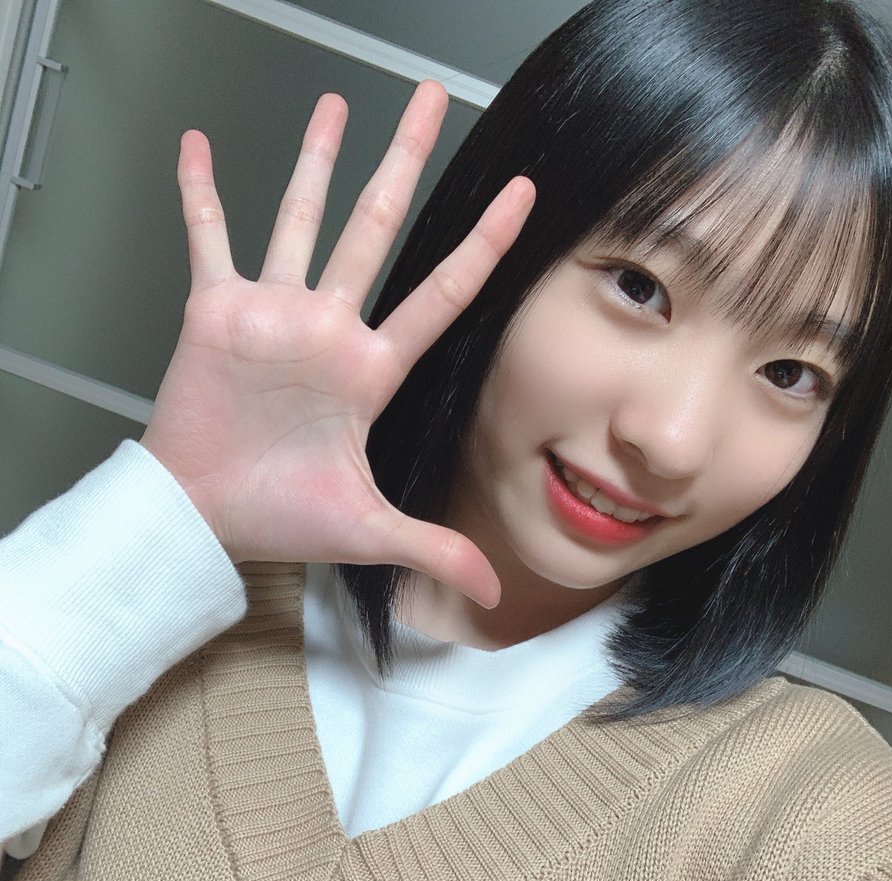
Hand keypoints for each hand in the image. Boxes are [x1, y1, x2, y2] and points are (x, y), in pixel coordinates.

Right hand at [139, 81, 534, 607]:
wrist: (204, 516)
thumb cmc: (277, 516)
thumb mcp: (366, 529)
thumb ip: (433, 548)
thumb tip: (494, 594)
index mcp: (370, 368)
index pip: (443, 292)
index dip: (485, 243)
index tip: (523, 196)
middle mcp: (328, 328)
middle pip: (376, 227)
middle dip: (405, 161)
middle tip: (431, 101)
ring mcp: (274, 314)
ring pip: (300, 217)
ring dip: (315, 161)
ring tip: (335, 104)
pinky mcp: (217, 312)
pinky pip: (209, 239)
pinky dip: (199, 194)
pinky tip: (194, 149)